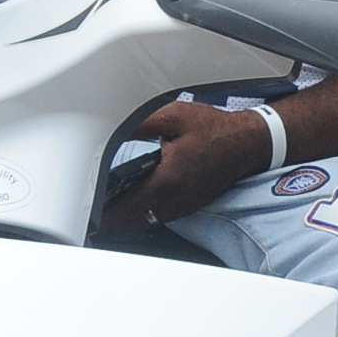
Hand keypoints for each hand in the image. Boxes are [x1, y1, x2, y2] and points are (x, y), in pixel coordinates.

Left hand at [90, 102, 272, 231]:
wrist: (249, 143)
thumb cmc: (216, 130)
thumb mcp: (173, 116)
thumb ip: (139, 124)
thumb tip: (111, 128)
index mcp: (167, 180)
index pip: (125, 208)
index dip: (103, 214)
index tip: (89, 214)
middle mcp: (175, 200)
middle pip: (132, 219)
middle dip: (113, 214)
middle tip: (95, 206)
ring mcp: (184, 206)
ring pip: (146, 220)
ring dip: (129, 214)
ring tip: (113, 203)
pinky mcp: (191, 205)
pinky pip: (161, 215)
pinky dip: (146, 211)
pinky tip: (140, 197)